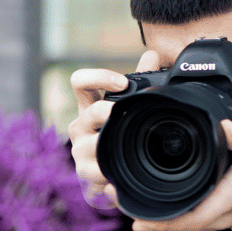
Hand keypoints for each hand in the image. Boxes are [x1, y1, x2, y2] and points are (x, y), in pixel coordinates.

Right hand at [67, 51, 162, 209]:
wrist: (108, 175)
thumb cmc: (118, 136)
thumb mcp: (126, 108)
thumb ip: (139, 81)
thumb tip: (151, 55)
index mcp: (88, 106)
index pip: (80, 82)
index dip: (98, 77)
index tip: (122, 83)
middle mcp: (80, 126)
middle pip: (90, 112)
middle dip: (110, 112)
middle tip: (126, 114)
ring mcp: (79, 149)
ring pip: (93, 144)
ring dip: (112, 145)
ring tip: (127, 148)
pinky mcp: (84, 172)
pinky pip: (98, 172)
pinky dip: (112, 174)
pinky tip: (122, 174)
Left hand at [129, 119, 231, 230]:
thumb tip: (225, 127)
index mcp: (224, 201)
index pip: (189, 220)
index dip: (162, 224)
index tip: (137, 221)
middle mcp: (218, 216)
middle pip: (178, 225)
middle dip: (149, 221)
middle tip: (121, 205)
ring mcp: (216, 219)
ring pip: (181, 225)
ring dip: (156, 219)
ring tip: (129, 206)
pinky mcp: (215, 217)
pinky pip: (188, 220)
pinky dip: (169, 217)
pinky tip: (153, 207)